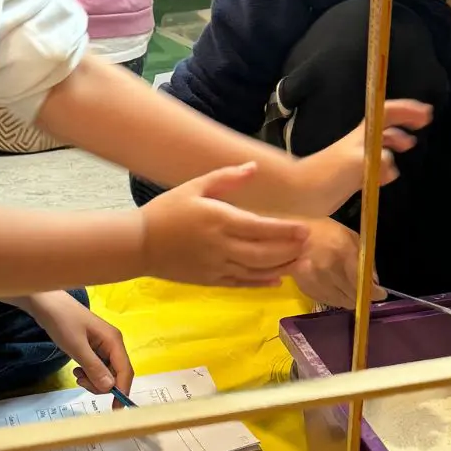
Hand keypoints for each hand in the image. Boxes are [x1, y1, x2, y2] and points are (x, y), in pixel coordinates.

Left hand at [19, 291, 133, 399]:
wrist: (46, 303)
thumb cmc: (62, 322)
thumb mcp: (76, 347)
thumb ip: (94, 368)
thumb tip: (110, 388)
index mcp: (114, 341)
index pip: (125, 371)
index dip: (122, 390)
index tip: (115, 409)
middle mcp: (112, 344)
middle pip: (116, 373)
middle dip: (101, 384)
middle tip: (81, 382)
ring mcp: (103, 345)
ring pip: (106, 372)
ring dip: (93, 379)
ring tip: (77, 374)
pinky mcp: (93, 347)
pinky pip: (97, 367)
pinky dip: (88, 373)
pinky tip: (77, 368)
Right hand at [141, 163, 309, 285]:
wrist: (139, 244)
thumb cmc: (167, 210)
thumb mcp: (194, 186)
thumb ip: (227, 177)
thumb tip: (254, 167)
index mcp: (220, 220)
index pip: (261, 227)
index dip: (286, 230)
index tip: (306, 228)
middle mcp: (222, 246)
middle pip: (265, 252)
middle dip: (291, 249)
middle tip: (311, 244)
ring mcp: (217, 266)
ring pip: (257, 270)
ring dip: (283, 267)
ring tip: (304, 263)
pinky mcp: (211, 280)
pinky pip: (242, 284)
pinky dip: (261, 282)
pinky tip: (277, 279)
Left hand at [292, 99, 432, 215]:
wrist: (300, 193)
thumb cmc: (326, 175)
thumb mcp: (356, 164)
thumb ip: (379, 162)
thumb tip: (393, 165)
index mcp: (362, 136)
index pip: (386, 113)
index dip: (406, 110)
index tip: (425, 114)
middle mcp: (361, 144)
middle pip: (386, 126)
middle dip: (404, 124)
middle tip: (422, 127)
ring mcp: (357, 160)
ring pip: (382, 146)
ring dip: (396, 143)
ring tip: (410, 147)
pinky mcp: (353, 177)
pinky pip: (376, 167)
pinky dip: (386, 168)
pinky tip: (390, 176)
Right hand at [292, 218, 383, 307]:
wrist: (292, 238)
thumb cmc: (325, 233)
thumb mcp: (350, 237)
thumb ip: (364, 260)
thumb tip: (374, 282)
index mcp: (342, 252)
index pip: (362, 282)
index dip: (374, 292)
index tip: (380, 293)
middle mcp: (329, 271)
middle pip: (353, 296)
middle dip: (362, 295)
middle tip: (364, 289)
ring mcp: (316, 282)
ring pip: (342, 302)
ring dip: (348, 297)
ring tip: (347, 287)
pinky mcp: (307, 291)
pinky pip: (329, 302)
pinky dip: (335, 298)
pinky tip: (334, 287)